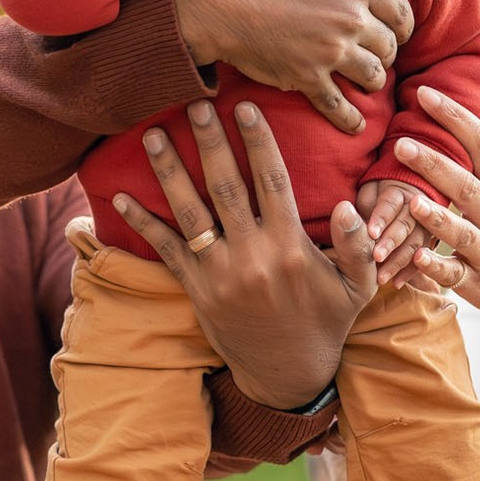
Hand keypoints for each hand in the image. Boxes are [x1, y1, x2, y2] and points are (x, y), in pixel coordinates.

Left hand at [111, 98, 376, 406]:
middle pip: (225, 187)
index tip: (245, 108)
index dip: (258, 141)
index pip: (273, 182)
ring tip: (152, 134)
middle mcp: (251, 256)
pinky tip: (122, 197)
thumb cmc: (325, 323)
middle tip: (195, 104)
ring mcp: (219, 274)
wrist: (286, 375)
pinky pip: (166, 250)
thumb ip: (357, 246)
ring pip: (190, 212)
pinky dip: (143, 223)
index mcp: (290, 248)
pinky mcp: (197, 290)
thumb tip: (349, 205)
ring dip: (169, 171)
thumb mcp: (356, 288)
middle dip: (209, 143)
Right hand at [167, 0, 415, 133]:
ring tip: (362, 77)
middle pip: (389, 47)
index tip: (392, 29)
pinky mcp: (306, 79)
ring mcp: (330, 53)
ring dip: (371, 79)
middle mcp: (351, 19)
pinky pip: (340, 107)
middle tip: (373, 51)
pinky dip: (351, 118)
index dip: (400, 23)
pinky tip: (355, 123)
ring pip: (372, 77)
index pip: (401, 12)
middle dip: (385, 50)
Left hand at [356, 180, 426, 284]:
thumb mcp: (366, 197)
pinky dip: (409, 272)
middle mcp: (416, 208)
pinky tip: (395, 284)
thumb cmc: (373, 200)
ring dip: (399, 261)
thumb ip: (362, 206)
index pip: (390, 203)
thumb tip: (346, 214)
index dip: (381, 217)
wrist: (397, 204)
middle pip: (405, 224)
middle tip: (376, 257)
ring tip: (381, 278)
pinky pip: (420, 259)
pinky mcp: (427, 244)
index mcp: (397, 192)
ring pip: (415, 243)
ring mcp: (424, 227)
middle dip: (391, 241)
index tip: (370, 233)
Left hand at [392, 79, 479, 353]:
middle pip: (466, 186)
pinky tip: (416, 259)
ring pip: (461, 233)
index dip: (455, 117)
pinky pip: (455, 276)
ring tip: (409, 202)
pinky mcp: (477, 282)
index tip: (423, 92)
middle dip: (435, 165)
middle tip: (401, 143)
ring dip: (435, 219)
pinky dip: (437, 269)